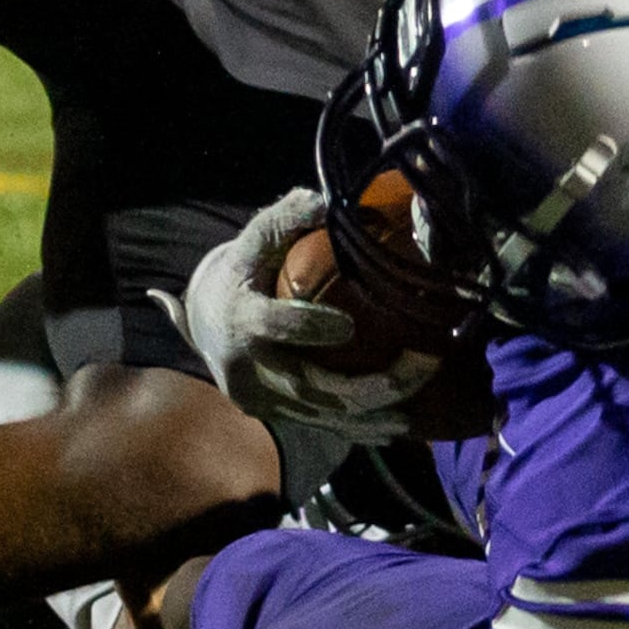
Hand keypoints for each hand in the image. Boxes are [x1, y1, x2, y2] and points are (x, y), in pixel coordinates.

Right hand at [166, 190, 445, 444]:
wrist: (205, 324)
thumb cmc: (239, 274)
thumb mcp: (250, 242)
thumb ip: (282, 221)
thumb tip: (325, 200)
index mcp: (238, 319)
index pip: (272, 327)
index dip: (305, 328)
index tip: (345, 325)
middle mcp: (247, 368)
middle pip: (310, 386)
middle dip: (370, 385)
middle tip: (423, 364)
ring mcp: (261, 398)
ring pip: (323, 416)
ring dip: (376, 413)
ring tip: (423, 404)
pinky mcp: (275, 415)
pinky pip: (324, 427)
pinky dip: (362, 428)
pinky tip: (401, 425)